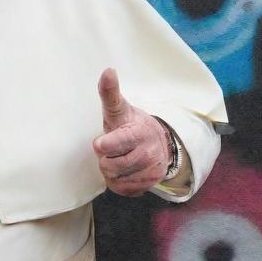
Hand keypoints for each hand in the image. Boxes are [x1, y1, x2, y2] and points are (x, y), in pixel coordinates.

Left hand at [92, 68, 170, 196]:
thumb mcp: (120, 110)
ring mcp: (151, 171)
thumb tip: (107, 71)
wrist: (159, 144)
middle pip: (109, 166)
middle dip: (106, 158)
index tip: (103, 141)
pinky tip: (126, 170)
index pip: (109, 145)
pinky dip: (119, 182)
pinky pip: (122, 189)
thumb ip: (110, 94)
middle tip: (114, 149)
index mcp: (139, 133)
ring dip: (111, 171)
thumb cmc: (131, 125)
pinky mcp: (150, 185)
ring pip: (114, 179)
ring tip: (120, 157)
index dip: (102, 145)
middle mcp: (149, 153)